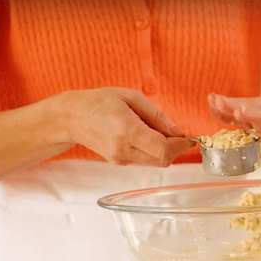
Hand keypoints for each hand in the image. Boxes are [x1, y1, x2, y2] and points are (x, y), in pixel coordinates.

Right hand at [60, 87, 194, 166]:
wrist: (72, 116)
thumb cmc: (100, 101)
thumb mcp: (131, 98)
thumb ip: (157, 116)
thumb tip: (178, 132)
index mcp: (127, 130)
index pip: (163, 148)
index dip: (181, 145)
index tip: (188, 137)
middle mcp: (123, 149)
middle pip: (162, 160)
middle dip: (176, 149)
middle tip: (177, 134)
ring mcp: (120, 158)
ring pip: (155, 163)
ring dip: (165, 151)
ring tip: (159, 132)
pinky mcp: (118, 162)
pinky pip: (144, 160)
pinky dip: (152, 152)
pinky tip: (146, 137)